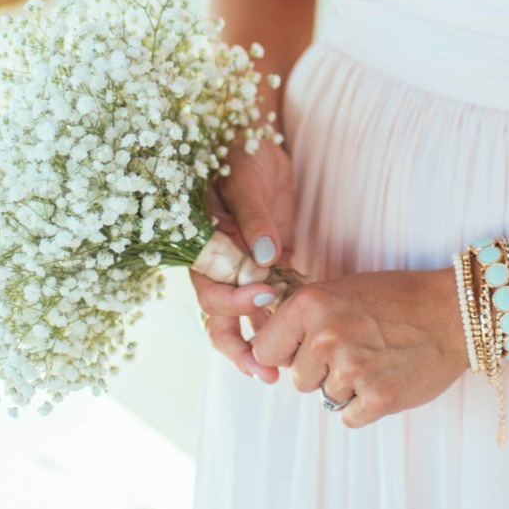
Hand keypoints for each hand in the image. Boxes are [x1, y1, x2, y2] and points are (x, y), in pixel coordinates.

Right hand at [192, 133, 297, 380]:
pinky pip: (273, 296)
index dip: (233, 302)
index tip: (264, 296)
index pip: (208, 290)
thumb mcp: (243, 181)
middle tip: (266, 373)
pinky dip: (286, 315)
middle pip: (219, 319)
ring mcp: (243, 264)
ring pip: (245, 316)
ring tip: (282, 369)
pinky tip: (306, 330)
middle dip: (240, 349)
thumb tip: (264, 254)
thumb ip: (252, 218)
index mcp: (202, 245)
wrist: (256, 135)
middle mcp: (219, 262)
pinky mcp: (268, 259)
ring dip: (262, 341)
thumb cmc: (239, 152)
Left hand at [246, 268, 467, 428]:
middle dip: (321, 371)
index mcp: (309, 305)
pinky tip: (385, 380)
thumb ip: (303, 319)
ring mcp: (352, 369)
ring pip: (326, 398)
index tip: (303, 352)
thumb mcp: (338, 292)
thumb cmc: (395, 299)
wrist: (453, 312)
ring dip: (347, 387)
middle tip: (356, 350)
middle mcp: (325, 336)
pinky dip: (365, 406)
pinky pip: (349, 416)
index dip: (285, 354)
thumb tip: (267, 352)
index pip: (264, 351)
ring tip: (376, 359)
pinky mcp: (379, 398)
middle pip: (298, 379)